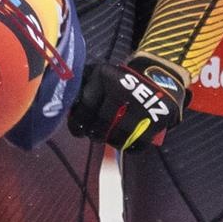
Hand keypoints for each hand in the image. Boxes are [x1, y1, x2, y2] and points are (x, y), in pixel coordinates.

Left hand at [69, 53, 187, 151]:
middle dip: (94, 134)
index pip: (85, 107)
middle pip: (101, 124)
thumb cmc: (120, 81)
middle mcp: (124, 89)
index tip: (78, 130)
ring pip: (118, 137)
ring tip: (107, 137)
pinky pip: (137, 144)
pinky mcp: (158, 120)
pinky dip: (130, 147)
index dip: (77, 123)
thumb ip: (80, 87)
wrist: (160, 76)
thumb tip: (62, 108)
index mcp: (106, 77)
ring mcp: (142, 105)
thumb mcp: (99, 74)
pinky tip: (125, 141)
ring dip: (110, 141)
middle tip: (93, 134)